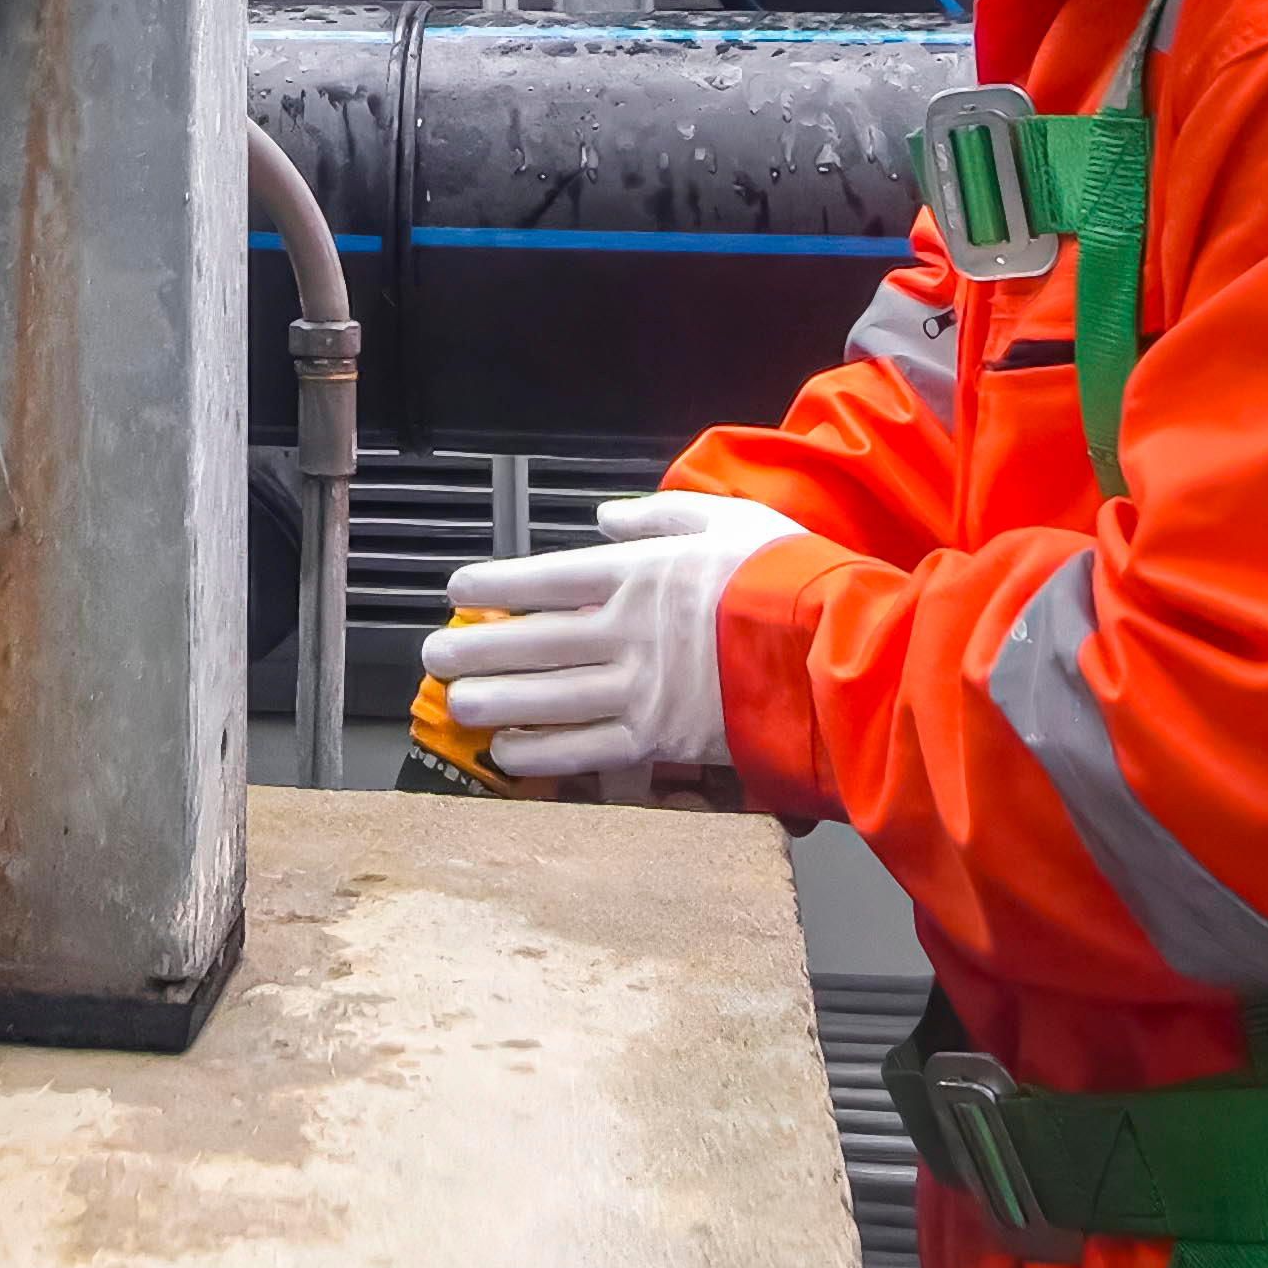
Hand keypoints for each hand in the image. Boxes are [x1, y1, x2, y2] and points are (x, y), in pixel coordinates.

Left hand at [412, 490, 800, 788]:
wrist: (833, 649)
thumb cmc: (787, 579)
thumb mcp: (729, 520)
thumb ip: (661, 515)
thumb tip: (606, 518)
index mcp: (640, 574)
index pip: (547, 576)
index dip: (495, 582)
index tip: (458, 587)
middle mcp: (627, 631)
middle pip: (533, 640)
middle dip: (477, 646)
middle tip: (434, 652)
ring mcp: (640, 689)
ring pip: (548, 697)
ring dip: (494, 700)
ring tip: (456, 700)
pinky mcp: (661, 738)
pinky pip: (587, 748)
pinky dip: (542, 752)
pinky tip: (508, 752)